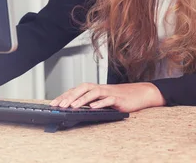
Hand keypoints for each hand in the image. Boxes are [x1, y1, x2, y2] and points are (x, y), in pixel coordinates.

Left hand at [49, 82, 165, 112]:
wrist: (141, 93)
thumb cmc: (122, 97)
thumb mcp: (104, 99)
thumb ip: (91, 101)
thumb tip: (75, 107)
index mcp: (96, 88)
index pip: (77, 90)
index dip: (65, 95)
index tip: (54, 103)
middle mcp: (101, 88)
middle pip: (83, 88)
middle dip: (70, 96)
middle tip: (59, 105)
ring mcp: (110, 92)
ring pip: (93, 93)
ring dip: (82, 99)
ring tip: (73, 107)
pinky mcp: (118, 99)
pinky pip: (108, 100)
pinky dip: (100, 103)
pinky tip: (93, 108)